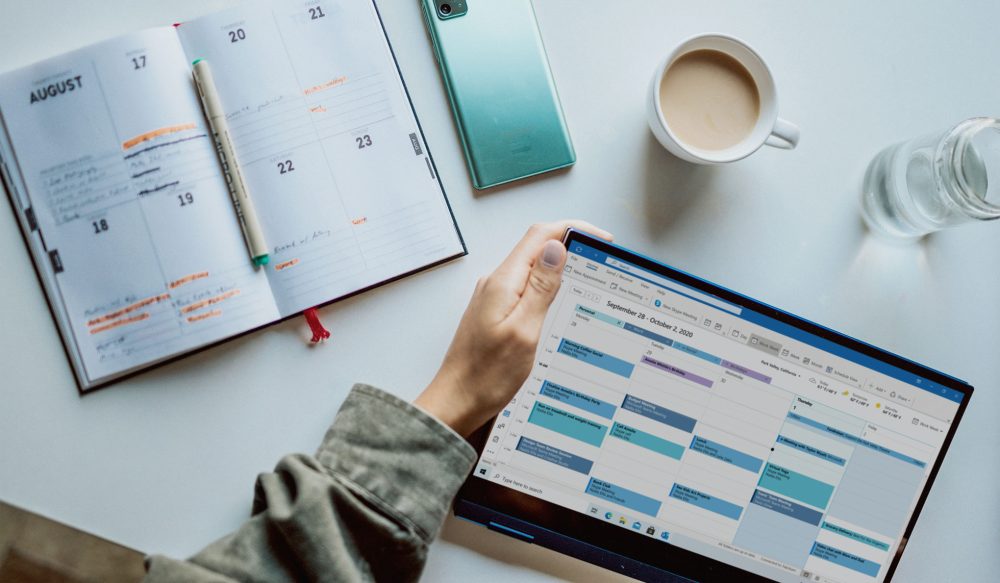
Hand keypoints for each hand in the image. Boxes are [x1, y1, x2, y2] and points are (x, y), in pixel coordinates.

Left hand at [415, 221, 612, 436]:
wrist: (457, 401)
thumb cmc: (486, 375)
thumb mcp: (524, 330)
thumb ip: (540, 288)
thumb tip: (556, 248)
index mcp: (503, 282)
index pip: (540, 235)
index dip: (573, 228)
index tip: (601, 237)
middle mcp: (496, 283)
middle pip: (537, 247)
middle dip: (571, 245)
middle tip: (601, 259)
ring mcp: (494, 297)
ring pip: (532, 268)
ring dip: (560, 267)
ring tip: (587, 278)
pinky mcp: (495, 311)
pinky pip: (525, 288)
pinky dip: (547, 287)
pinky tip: (561, 301)